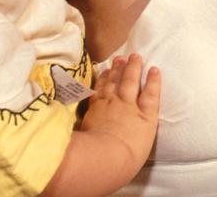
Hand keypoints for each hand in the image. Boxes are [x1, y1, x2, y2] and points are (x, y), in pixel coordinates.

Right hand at [43, 54, 160, 196]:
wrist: (107, 159)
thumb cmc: (89, 155)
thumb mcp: (77, 138)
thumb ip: (76, 130)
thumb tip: (61, 131)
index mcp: (95, 111)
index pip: (99, 92)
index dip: (102, 79)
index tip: (105, 70)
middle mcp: (112, 104)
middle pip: (115, 82)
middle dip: (118, 69)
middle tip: (121, 57)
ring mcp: (129, 106)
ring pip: (131, 82)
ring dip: (133, 68)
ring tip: (136, 56)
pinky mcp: (146, 114)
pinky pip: (151, 93)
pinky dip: (153, 81)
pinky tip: (155, 70)